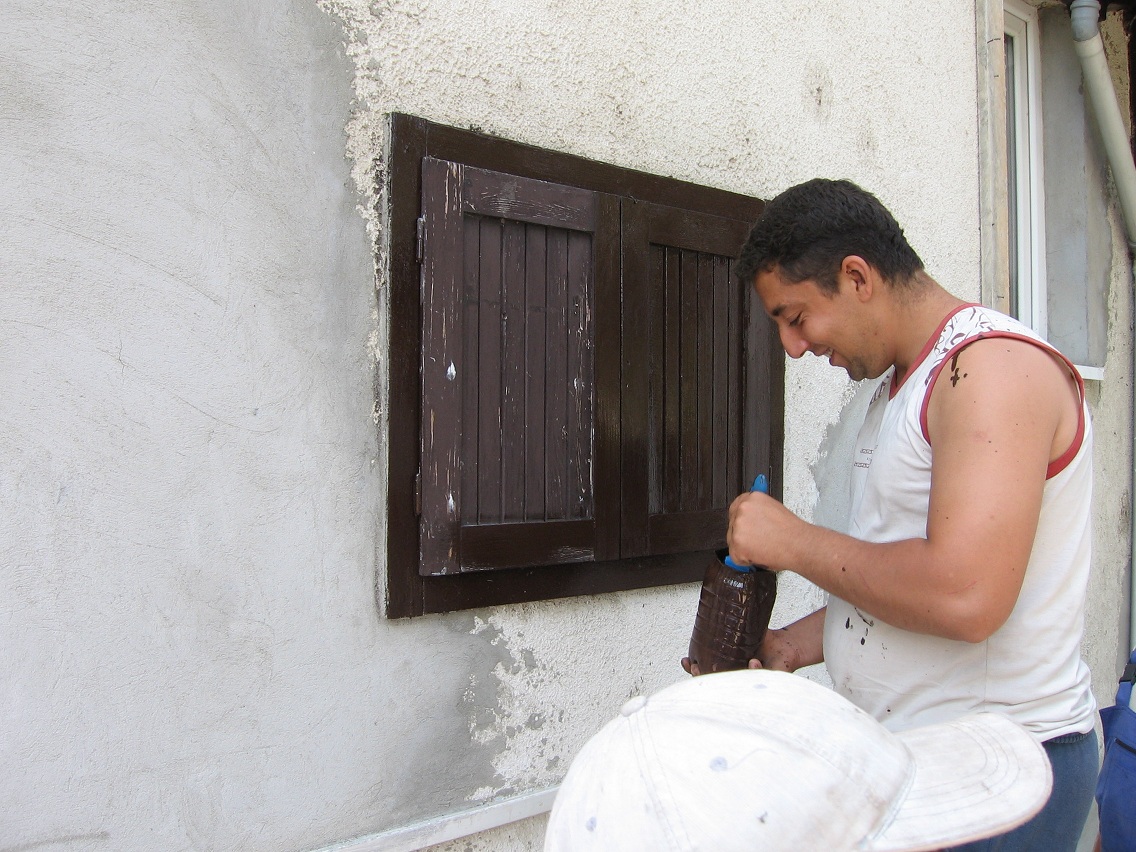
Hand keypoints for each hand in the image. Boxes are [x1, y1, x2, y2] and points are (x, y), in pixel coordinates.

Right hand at [680, 628, 800, 675]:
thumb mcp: (742, 630)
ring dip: (723, 678)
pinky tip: (753, 662)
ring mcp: (748, 680)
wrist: (786, 646)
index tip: (685, 660)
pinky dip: (754, 670)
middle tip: (696, 667)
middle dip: (701, 676)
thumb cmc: (763, 641)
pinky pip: (756, 678)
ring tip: (718, 670)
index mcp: (726, 665)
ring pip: (732, 684)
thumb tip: (716, 599)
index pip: (704, 670)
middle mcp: (735, 675)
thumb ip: (729, 623)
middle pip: (712, 682)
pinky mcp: (764, 680)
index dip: (692, 668)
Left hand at [726, 491, 799, 570]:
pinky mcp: (737, 544)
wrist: (800, 544)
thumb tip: (750, 518)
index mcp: (752, 498)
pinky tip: (760, 554)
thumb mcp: (773, 509)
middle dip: (743, 535)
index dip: (741, 521)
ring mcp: (738, 526)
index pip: (736, 508)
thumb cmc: (792, 531)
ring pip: (733, 540)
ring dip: (744, 547)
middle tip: (759, 540)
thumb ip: (757, 511)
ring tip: (763, 547)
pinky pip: (735, 556)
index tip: (747, 527)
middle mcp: (743, 509)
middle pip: (732, 524)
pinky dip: (746, 560)